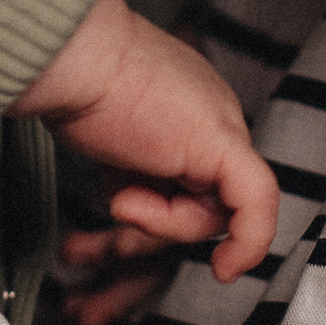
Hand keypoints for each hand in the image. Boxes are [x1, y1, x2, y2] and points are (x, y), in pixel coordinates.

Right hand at [15, 0, 280, 324]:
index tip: (135, 221)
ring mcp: (222, 125)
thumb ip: (132, 166)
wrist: (71, 56)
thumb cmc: (74, 85)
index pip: (197, 175)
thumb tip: (129, 196)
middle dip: (163, 219)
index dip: (168, 208)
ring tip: (122, 196)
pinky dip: (247, 242)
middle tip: (120, 204)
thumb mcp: (108, 136)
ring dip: (163, 221)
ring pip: (214, 209)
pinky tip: (226, 268)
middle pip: (207, 196)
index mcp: (189, 105)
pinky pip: (254, 206)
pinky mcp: (223, 145)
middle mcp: (213, 112)